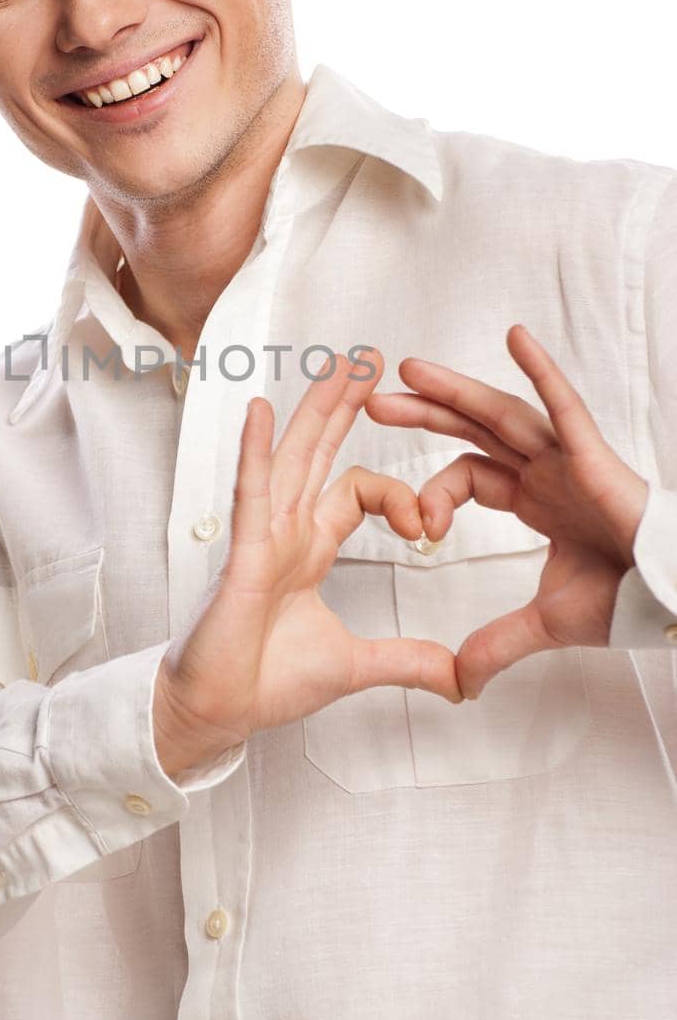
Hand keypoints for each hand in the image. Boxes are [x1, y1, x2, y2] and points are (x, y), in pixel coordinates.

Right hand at [153, 350, 463, 780]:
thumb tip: (459, 679)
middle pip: (319, 452)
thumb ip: (406, 661)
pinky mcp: (242, 553)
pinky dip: (254, 451)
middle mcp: (285, 531)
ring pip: (291, 458)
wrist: (218, 712)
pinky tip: (259, 411)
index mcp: (308, 547)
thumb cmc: (264, 682)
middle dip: (344, 405)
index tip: (427, 529)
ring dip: (314, 410)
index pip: (357, 491)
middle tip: (369, 360)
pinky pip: (251, 493)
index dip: (399, 496)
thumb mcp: (355, 665)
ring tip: (336, 364)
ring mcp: (261, 536)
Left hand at [363, 324, 649, 698]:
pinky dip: (540, 371)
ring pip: (502, 412)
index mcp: (533, 497)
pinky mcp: (594, 453)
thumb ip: (498, 643)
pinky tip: (514, 338)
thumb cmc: (626, 597)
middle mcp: (545, 469)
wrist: (671, 596)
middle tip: (372, 403)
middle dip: (423, 415)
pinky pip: (564, 405)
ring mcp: (568, 456)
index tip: (420, 531)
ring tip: (409, 369)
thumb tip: (460, 682)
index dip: (436, 495)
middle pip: (471, 430)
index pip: (468, 477)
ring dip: (455, 390)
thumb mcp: (546, 622)